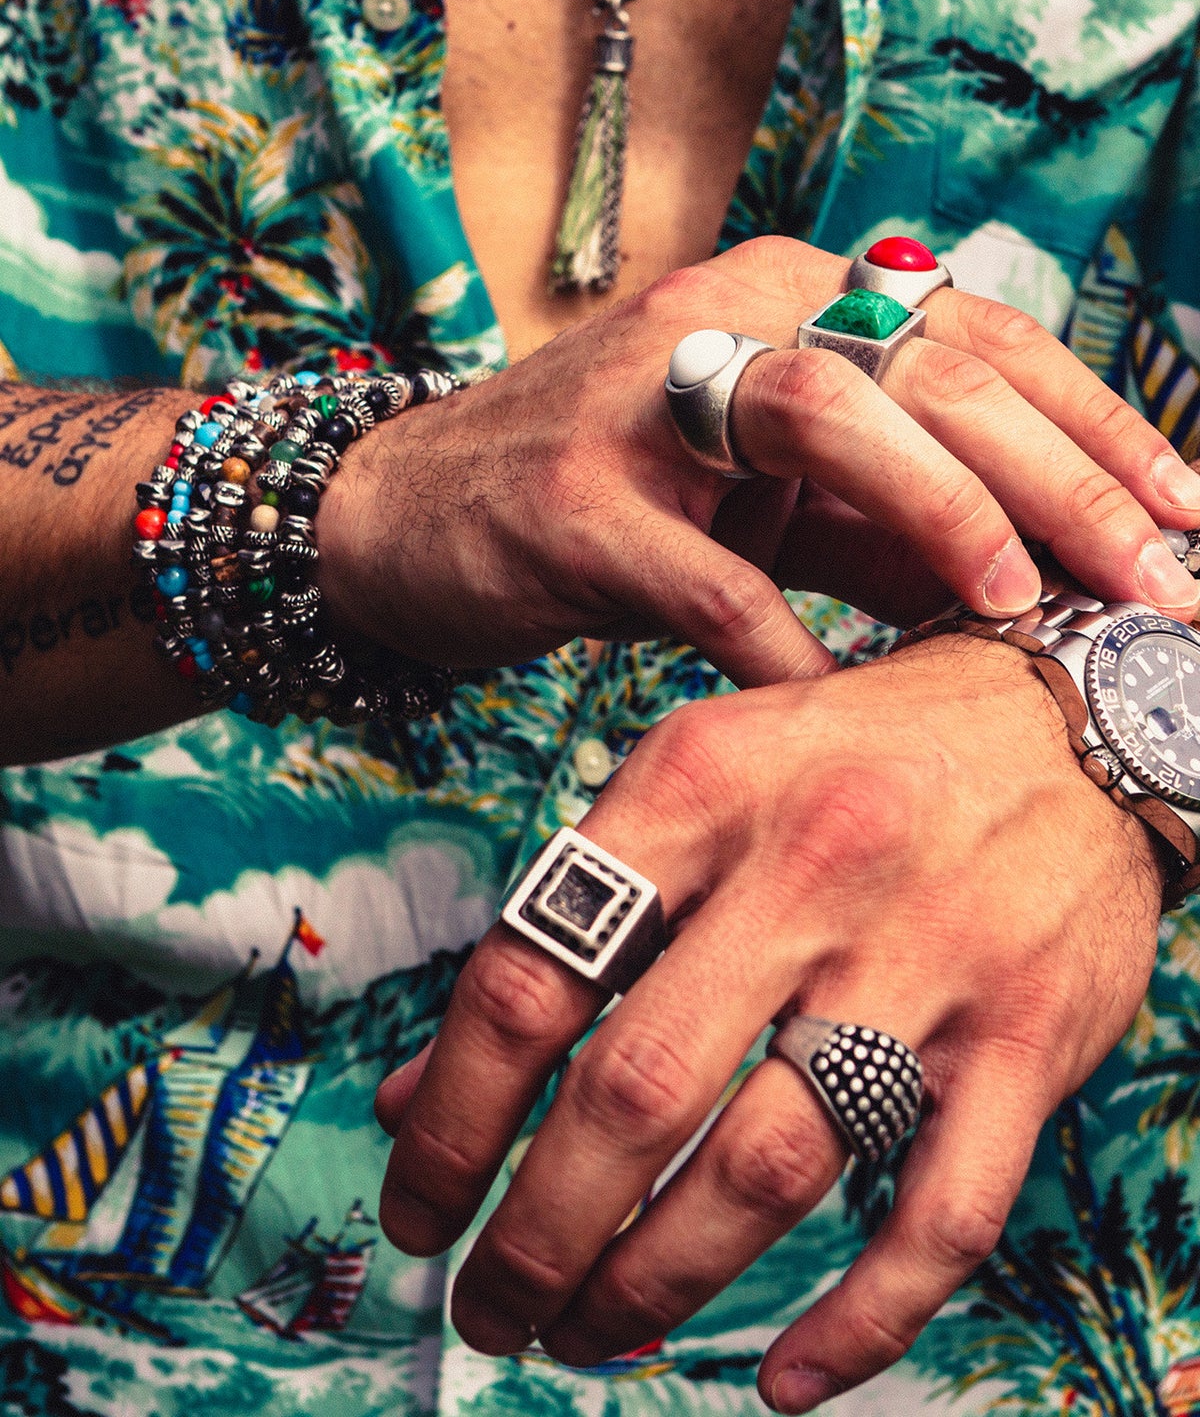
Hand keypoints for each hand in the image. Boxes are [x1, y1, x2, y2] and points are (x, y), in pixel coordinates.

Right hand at [321, 236, 1199, 685]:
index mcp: (797, 293)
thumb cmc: (622, 501)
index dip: (1101, 427)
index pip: (983, 340)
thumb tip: (1061, 586)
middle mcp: (730, 310)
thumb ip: (901, 524)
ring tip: (1020, 606)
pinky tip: (845, 709)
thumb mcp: (777, 499)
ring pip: (822, 416)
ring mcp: (644, 395)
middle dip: (1062, 475)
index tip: (1195, 521)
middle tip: (1163, 581)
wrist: (414, 514)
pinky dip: (783, 644)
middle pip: (926, 366)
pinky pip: (705, 572)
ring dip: (936, 509)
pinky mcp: (574, 495)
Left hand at [375, 636, 1164, 1409]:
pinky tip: (783, 1377)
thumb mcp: (699, 781)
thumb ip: (570, 920)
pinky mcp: (1029, 1040)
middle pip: (637, 1093)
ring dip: (657, 1284)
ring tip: (593, 1333)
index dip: (451, 1116)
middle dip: (539, 1235)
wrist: (1070, 722)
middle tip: (493, 1307)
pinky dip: (858, 1322)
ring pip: (767, 1171)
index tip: (418, 1206)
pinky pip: (940, 1217)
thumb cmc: (856, 756)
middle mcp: (812, 864)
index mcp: (702, 783)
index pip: (534, 973)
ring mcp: (929, 956)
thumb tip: (420, 1092)